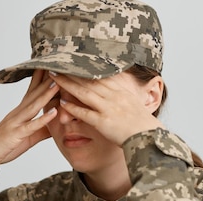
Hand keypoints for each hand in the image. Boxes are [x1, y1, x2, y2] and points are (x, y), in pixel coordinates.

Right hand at [0, 70, 59, 164]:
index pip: (33, 91)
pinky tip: (54, 113)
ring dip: (45, 95)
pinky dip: (43, 119)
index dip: (42, 78)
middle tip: (58, 66)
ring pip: (33, 106)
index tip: (52, 65)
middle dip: (46, 80)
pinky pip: (31, 126)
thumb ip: (42, 129)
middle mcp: (18, 113)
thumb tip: (58, 124)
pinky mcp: (16, 134)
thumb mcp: (28, 137)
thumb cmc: (5, 145)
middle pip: (34, 94)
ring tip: (57, 83)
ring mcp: (16, 122)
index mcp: (21, 112)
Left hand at [49, 72, 164, 145]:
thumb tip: (116, 89)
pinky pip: (84, 113)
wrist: (148, 137)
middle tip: (57, 64)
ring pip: (84, 93)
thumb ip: (122, 96)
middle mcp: (114, 97)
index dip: (84, 68)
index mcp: (121, 91)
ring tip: (54, 78)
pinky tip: (61, 102)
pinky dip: (72, 107)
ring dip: (67, 85)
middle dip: (71, 72)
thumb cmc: (142, 124)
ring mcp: (108, 109)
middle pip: (88, 81)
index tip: (73, 61)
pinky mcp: (103, 122)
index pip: (99, 76)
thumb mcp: (134, 104)